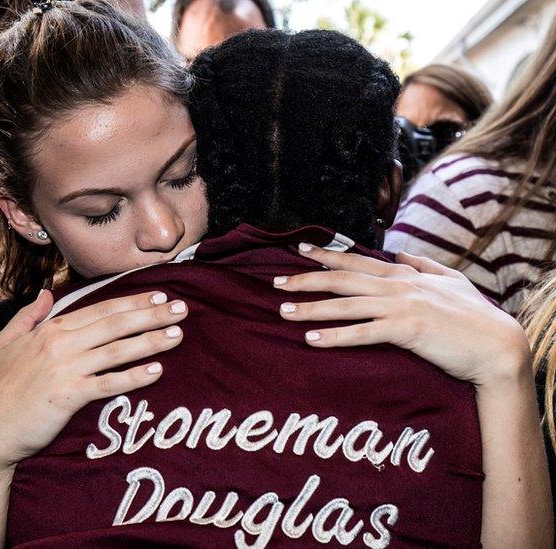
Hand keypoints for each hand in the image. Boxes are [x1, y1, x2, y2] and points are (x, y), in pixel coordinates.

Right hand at [0, 289, 186, 471]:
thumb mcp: (3, 343)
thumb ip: (27, 317)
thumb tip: (45, 294)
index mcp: (49, 329)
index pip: (99, 309)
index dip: (132, 302)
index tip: (159, 296)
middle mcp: (59, 344)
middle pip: (115, 324)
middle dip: (151, 314)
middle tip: (182, 309)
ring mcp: (64, 369)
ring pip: (116, 350)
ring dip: (150, 341)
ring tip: (177, 335)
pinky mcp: (68, 397)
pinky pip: (108, 384)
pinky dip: (133, 377)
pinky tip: (156, 372)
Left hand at [275, 243, 529, 386]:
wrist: (498, 346)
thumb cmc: (475, 317)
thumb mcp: (451, 281)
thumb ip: (423, 265)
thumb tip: (400, 253)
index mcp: (406, 274)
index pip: (357, 262)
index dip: (326, 257)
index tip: (298, 252)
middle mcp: (399, 286)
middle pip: (343, 280)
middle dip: (306, 280)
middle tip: (275, 282)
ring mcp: (402, 307)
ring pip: (346, 306)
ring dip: (312, 308)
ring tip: (284, 311)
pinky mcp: (407, 331)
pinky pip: (363, 333)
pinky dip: (336, 336)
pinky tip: (312, 339)